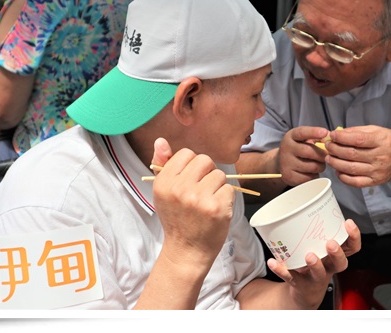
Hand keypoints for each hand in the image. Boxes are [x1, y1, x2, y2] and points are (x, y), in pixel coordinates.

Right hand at [150, 138, 234, 268]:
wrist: (186, 250)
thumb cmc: (176, 218)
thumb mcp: (163, 191)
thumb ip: (162, 164)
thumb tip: (161, 140)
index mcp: (164, 182)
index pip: (187, 153)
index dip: (192, 166)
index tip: (190, 181)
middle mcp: (179, 188)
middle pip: (205, 160)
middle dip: (207, 173)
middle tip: (201, 191)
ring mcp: (199, 198)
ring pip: (219, 174)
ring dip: (217, 187)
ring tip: (207, 202)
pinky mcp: (216, 208)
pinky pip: (229, 189)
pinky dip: (225, 199)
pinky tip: (215, 211)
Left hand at [267, 219, 360, 308]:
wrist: (305, 291)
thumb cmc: (314, 262)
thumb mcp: (320, 246)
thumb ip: (317, 228)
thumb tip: (306, 202)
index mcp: (335, 256)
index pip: (351, 248)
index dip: (354, 237)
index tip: (348, 223)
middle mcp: (328, 267)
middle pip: (340, 263)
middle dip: (337, 253)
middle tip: (331, 243)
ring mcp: (314, 276)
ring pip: (318, 273)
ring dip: (314, 264)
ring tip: (309, 256)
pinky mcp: (298, 282)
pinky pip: (289, 276)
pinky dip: (280, 269)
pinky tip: (273, 262)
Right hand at [278, 126, 329, 186]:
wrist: (282, 162)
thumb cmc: (298, 148)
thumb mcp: (303, 139)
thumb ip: (317, 137)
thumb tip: (330, 137)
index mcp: (291, 136)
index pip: (302, 133)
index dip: (314, 132)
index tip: (324, 132)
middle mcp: (286, 149)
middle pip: (309, 152)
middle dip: (322, 154)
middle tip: (326, 156)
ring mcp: (286, 164)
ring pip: (312, 167)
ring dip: (320, 166)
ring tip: (318, 164)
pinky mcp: (289, 177)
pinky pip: (310, 178)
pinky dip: (315, 175)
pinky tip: (312, 172)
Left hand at [324, 125, 390, 187]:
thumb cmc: (389, 142)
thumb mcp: (376, 130)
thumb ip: (357, 131)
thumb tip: (337, 133)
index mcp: (382, 141)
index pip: (358, 140)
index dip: (342, 138)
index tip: (332, 135)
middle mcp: (381, 157)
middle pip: (352, 154)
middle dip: (335, 150)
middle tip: (327, 146)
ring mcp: (378, 171)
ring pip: (351, 168)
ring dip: (336, 163)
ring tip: (328, 158)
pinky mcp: (375, 181)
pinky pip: (356, 182)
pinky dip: (343, 178)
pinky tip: (338, 171)